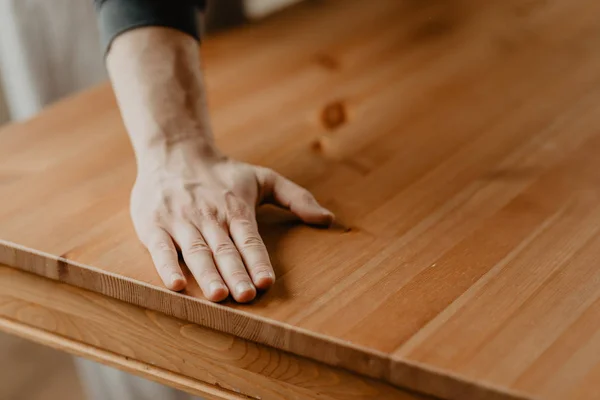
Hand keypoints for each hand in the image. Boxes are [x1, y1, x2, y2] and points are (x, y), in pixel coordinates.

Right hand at [130, 146, 333, 302]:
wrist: (174, 152)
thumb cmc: (223, 173)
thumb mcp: (264, 178)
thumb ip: (296, 198)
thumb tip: (328, 219)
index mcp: (236, 207)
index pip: (250, 239)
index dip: (258, 260)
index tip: (267, 282)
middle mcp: (210, 215)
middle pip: (225, 249)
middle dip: (236, 273)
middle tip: (246, 297)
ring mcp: (180, 221)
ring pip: (196, 250)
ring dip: (207, 274)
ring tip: (218, 296)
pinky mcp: (154, 225)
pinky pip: (161, 249)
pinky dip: (167, 267)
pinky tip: (176, 285)